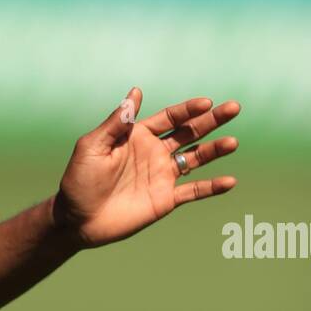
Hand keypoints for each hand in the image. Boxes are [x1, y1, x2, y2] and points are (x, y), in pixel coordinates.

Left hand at [52, 88, 240, 247]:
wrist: (77, 219)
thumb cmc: (79, 180)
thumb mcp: (92, 146)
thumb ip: (117, 123)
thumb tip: (136, 91)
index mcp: (138, 136)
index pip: (170, 117)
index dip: (188, 109)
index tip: (206, 103)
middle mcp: (155, 153)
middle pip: (189, 132)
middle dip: (211, 120)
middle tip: (234, 108)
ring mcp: (162, 175)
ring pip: (196, 158)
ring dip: (215, 149)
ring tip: (233, 142)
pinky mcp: (165, 199)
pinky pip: (193, 191)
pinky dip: (211, 187)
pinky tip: (229, 181)